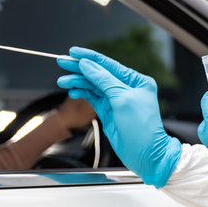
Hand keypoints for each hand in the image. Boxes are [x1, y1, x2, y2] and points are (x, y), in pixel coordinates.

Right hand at [56, 47, 181, 187]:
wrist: (145, 155)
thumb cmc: (142, 128)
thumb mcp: (122, 99)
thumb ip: (103, 80)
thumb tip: (88, 65)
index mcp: (135, 80)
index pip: (108, 64)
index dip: (90, 57)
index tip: (74, 52)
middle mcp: (126, 88)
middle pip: (98, 73)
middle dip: (79, 68)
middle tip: (62, 61)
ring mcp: (116, 100)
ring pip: (93, 85)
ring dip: (78, 82)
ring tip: (63, 81)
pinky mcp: (109, 111)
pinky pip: (93, 97)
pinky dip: (82, 93)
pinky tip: (73, 91)